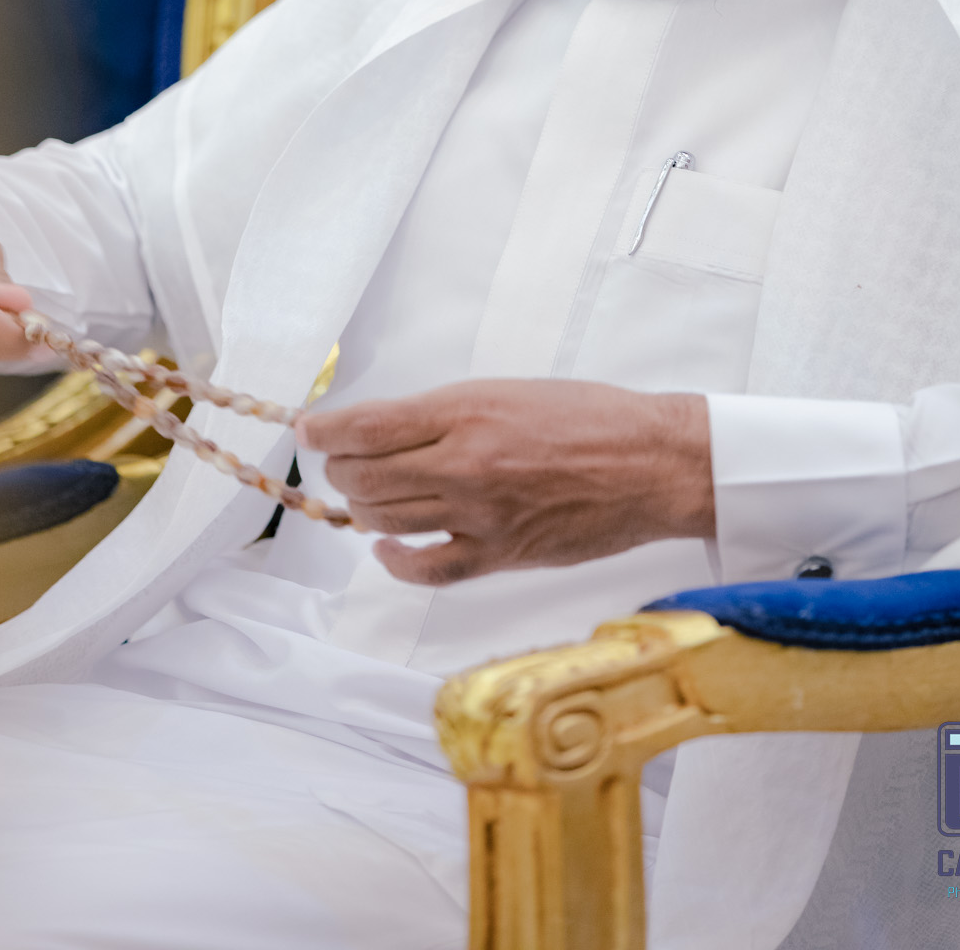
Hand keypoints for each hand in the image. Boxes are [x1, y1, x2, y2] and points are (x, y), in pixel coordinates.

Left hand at [296, 379, 713, 585]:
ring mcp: (480, 514)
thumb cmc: (589, 416)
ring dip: (363, 506)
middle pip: (364, 474)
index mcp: (467, 410)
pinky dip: (396, 558)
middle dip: (341, 467)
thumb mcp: (508, 391)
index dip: (325, 430)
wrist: (651, 462)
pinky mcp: (500, 554)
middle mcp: (465, 462)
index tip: (308, 430)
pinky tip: (387, 545)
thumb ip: (446, 413)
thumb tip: (386, 431)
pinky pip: (427, 567)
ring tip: (367, 494)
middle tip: (342, 460)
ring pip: (385, 517)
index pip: (367, 425)